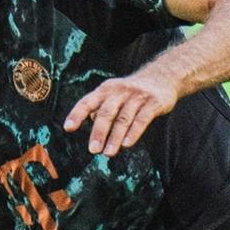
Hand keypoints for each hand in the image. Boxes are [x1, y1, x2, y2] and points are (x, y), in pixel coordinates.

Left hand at [64, 70, 178, 155]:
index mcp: (106, 89)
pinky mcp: (153, 103)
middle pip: (106, 113)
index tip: (68, 128)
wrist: (162, 76)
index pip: (88, 101)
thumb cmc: (131, 91)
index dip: (77, 114)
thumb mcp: (113, 93)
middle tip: (93, 150)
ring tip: (108, 153)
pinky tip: (127, 144)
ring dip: (115, 137)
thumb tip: (88, 119)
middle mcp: (119, 91)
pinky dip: (134, 132)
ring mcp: (137, 96)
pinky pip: (142, 119)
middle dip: (98, 132)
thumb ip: (100, 106)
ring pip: (123, 118)